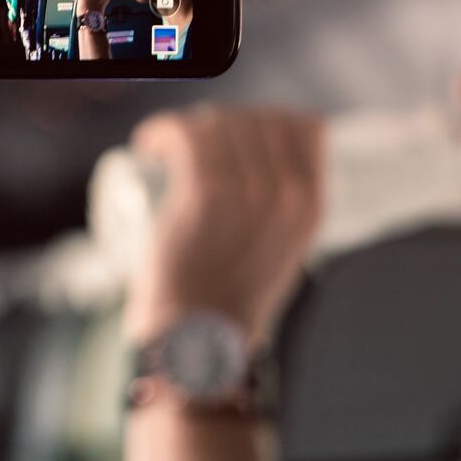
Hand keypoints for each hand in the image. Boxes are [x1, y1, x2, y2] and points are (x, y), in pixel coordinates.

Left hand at [124, 107, 324, 343]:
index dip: (265, 120)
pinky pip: (186, 136)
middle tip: (189, 145)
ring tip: (164, 146)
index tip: (234, 133)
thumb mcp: (281, 251)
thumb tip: (270, 173)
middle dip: (220, 122)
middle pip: (255, 120)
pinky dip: (162, 131)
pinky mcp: (206, 194)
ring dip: (187, 126)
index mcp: (312, 205)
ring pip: (218, 124)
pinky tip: (148, 143)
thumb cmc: (230, 301)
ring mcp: (249, 191)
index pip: (304, 127)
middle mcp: (289, 193)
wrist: (198, 341)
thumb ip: (283, 214)